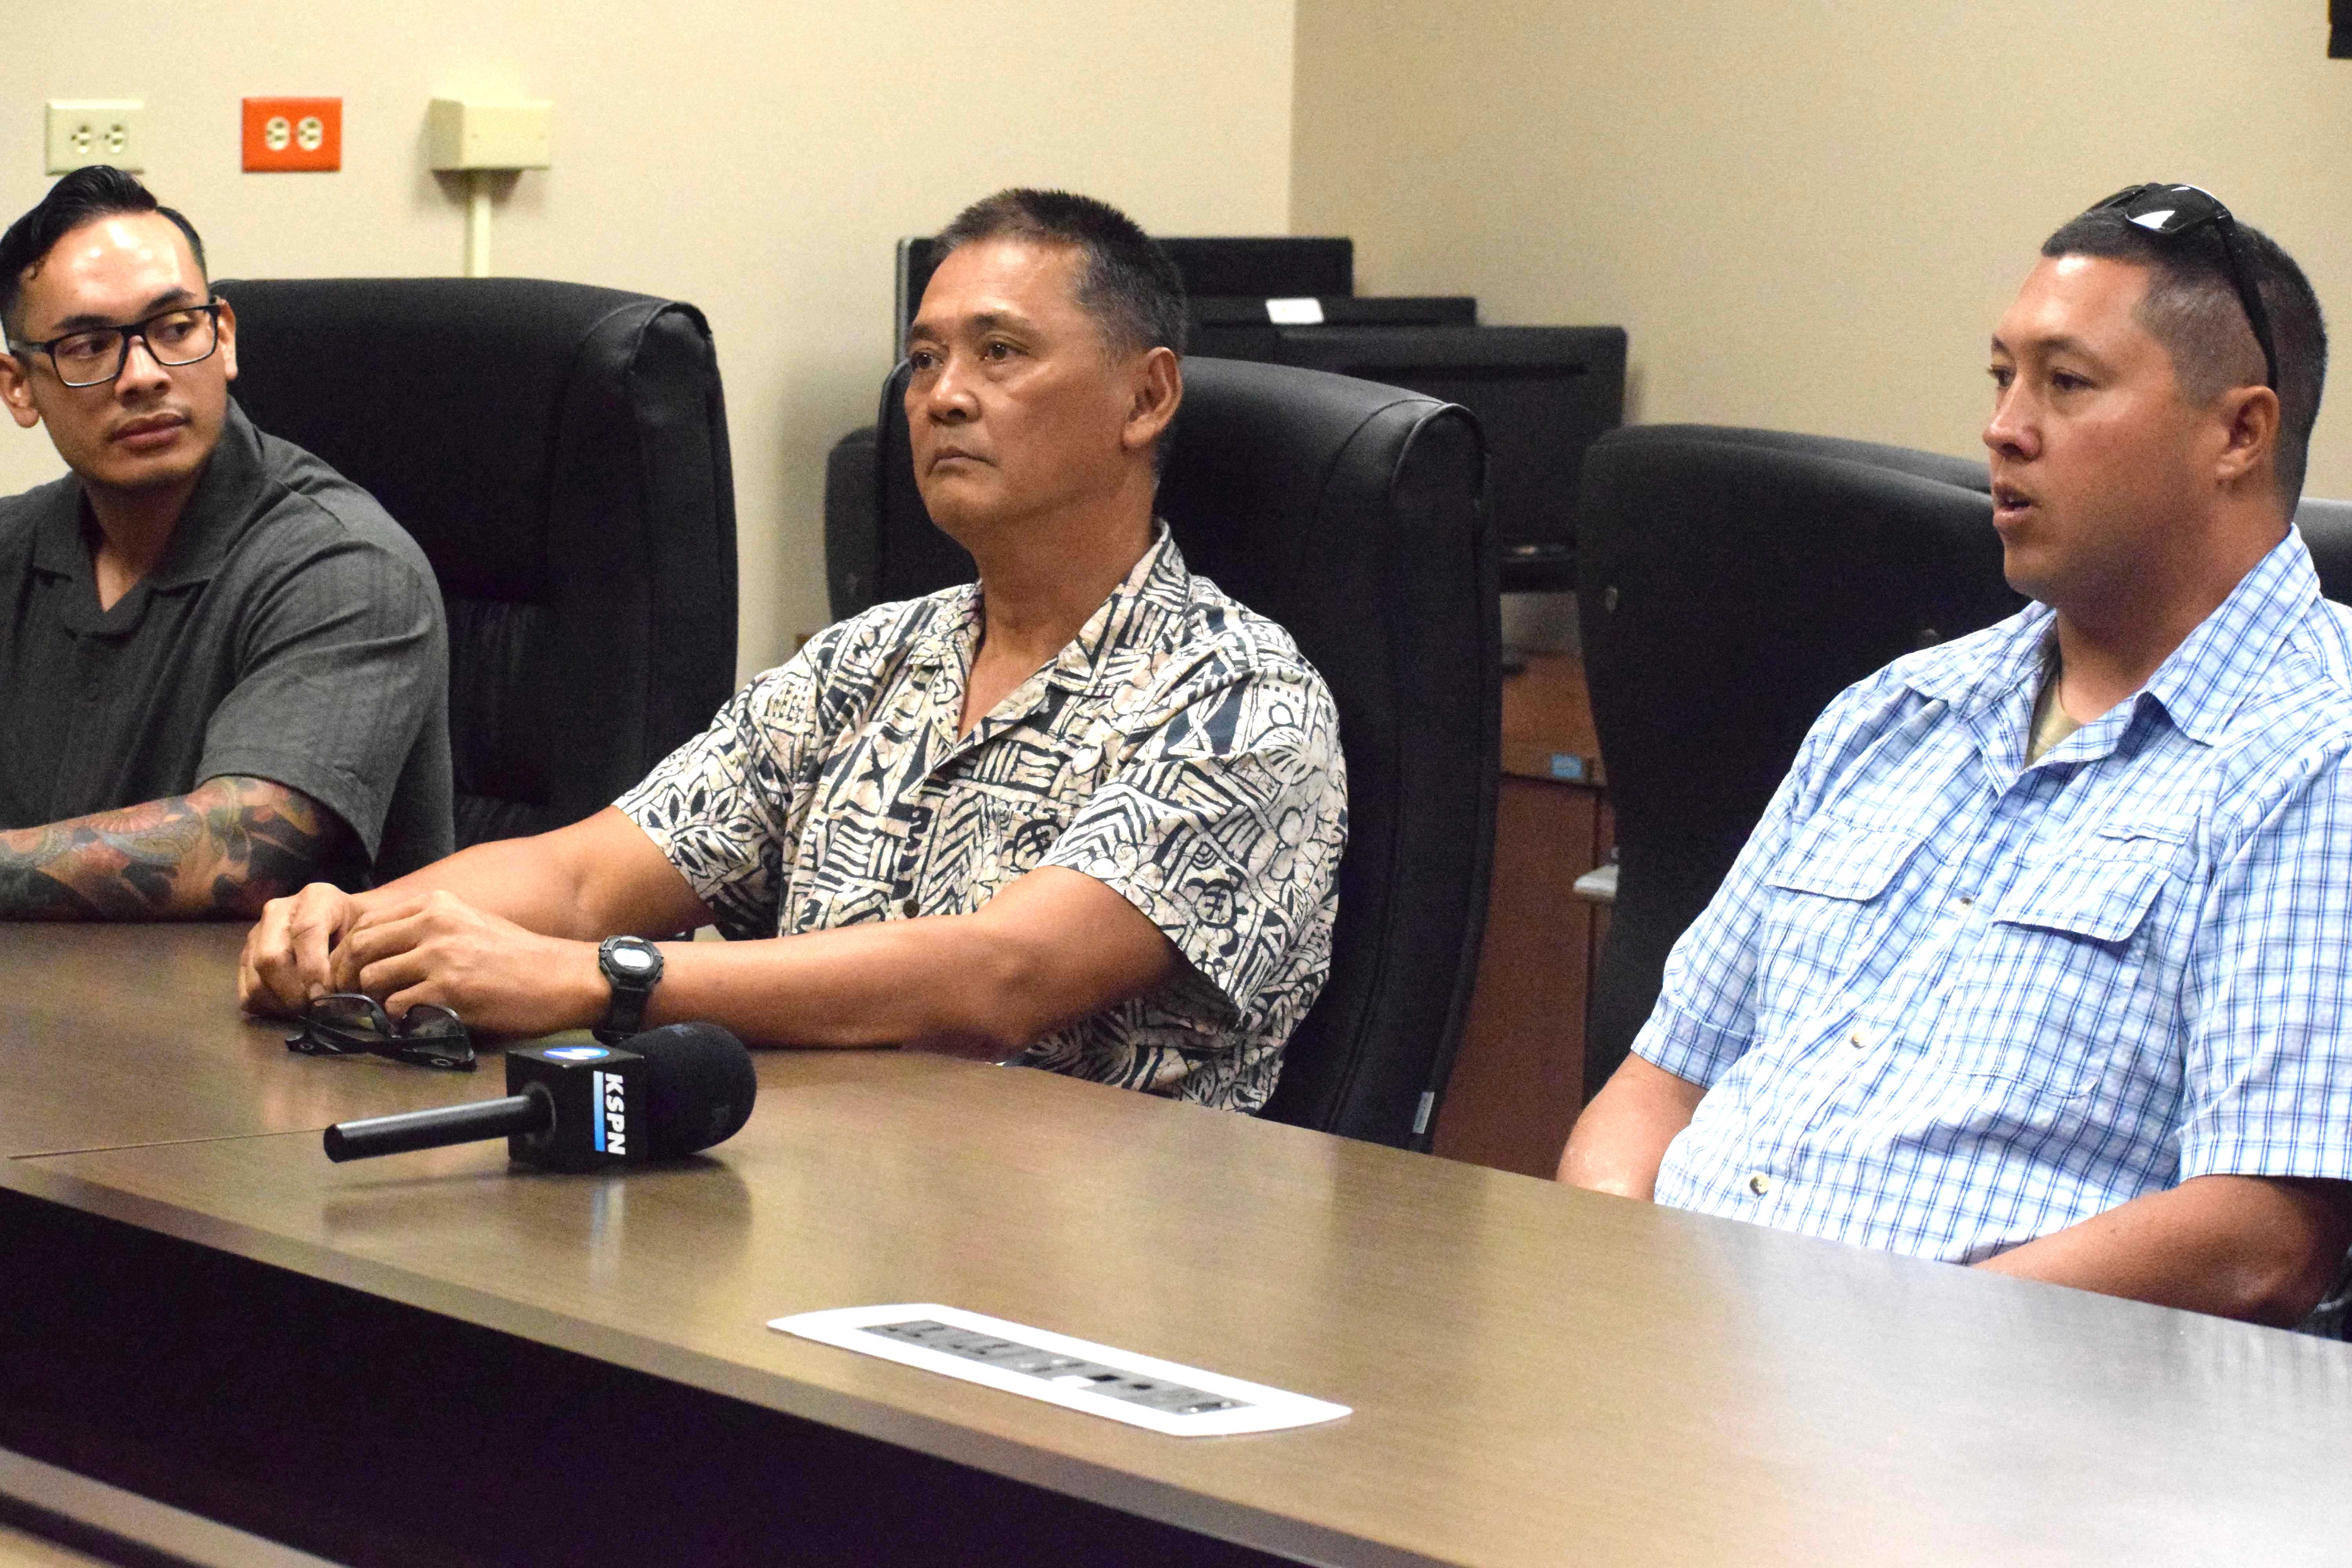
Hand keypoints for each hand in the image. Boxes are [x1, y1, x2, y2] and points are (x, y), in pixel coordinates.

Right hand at [239, 882, 364, 1016]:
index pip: (305, 931)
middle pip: (271, 958)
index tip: (325, 995)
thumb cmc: (358, 928)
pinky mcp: (246, 957)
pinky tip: (290, 1008)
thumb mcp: (368, 930)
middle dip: (294, 992)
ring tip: (305, 1011)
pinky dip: (267, 1007)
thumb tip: (335, 992)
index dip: (313, 968)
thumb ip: (355, 952)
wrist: (341, 921)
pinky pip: (247, 991)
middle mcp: (278, 911)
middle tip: (315, 1009)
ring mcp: (257, 934)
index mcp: (315, 898)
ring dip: (280, 1003)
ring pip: (255, 978)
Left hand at [333, 888, 607, 1038]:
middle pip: (361, 948)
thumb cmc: (518, 957)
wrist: (562, 977)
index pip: (368, 923)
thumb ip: (428, 929)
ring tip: (390, 1010)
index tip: (351, 974)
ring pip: (372, 978)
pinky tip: (415, 1021)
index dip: (349, 953)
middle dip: (347, 977)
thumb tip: (386, 952)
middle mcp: (435, 924)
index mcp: (437, 905)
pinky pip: (397, 1007)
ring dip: (374, 1000)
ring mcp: (441, 957)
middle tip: (351, 999)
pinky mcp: (449, 990)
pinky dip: (399, 1020)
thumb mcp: (470, 923)